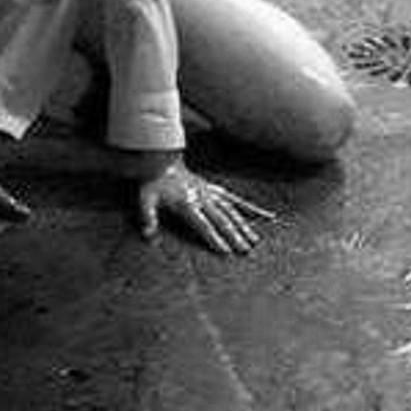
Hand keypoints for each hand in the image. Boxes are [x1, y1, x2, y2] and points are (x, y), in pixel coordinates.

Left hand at [138, 160, 276, 255]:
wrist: (162, 158)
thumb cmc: (153, 181)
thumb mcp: (145, 199)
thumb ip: (147, 217)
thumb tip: (149, 236)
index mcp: (187, 203)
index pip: (203, 224)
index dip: (214, 238)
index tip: (225, 251)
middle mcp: (203, 198)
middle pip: (222, 219)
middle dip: (234, 236)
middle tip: (245, 251)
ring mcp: (211, 193)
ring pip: (232, 211)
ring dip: (244, 226)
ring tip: (255, 241)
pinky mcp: (216, 189)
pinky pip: (236, 200)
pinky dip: (251, 208)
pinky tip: (265, 216)